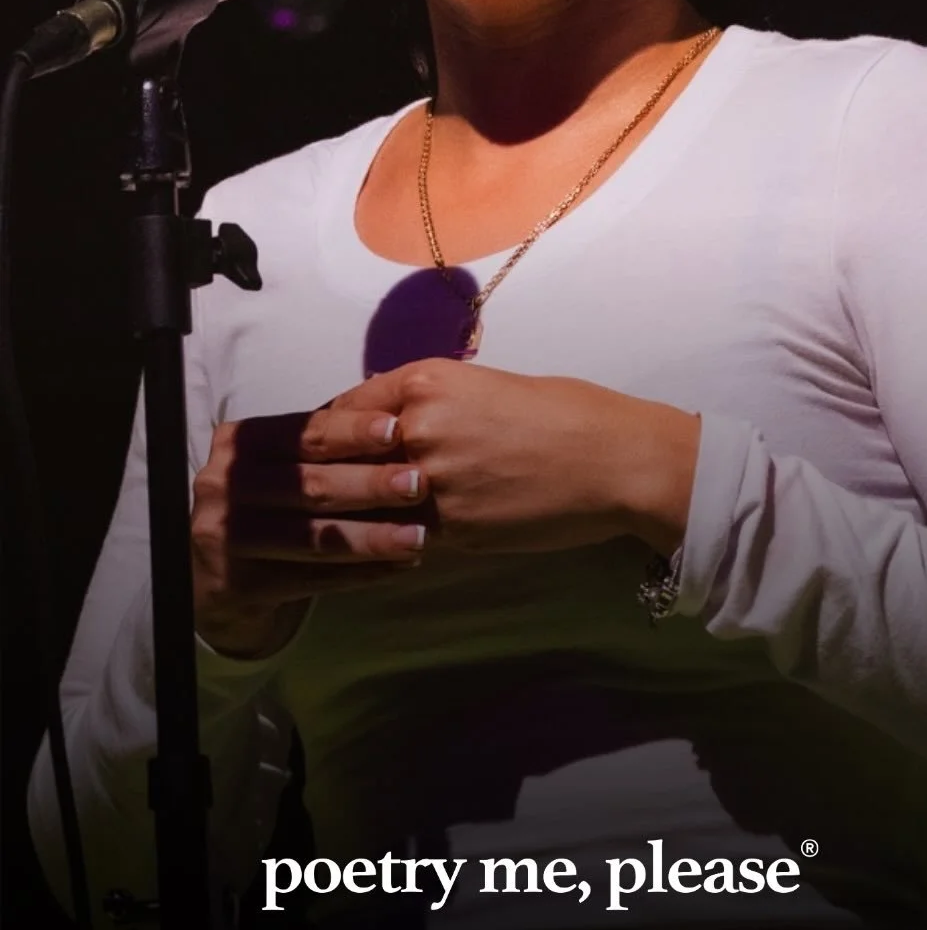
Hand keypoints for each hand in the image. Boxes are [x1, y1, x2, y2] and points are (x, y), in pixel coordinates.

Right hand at [191, 397, 427, 658]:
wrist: (220, 579)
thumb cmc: (271, 508)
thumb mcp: (285, 467)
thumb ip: (325, 447)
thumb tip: (397, 424)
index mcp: (239, 444)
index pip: (303, 434)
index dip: (350, 431)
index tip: (396, 430)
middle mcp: (223, 486)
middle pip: (309, 484)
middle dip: (370, 483)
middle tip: (419, 483)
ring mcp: (224, 538)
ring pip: (313, 537)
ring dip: (372, 536)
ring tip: (418, 536)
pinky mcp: (236, 584)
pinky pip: (310, 579)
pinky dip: (358, 573)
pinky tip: (396, 568)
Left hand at [355, 359, 699, 556]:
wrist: (613, 460)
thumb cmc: (566, 411)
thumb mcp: (489, 385)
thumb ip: (435, 402)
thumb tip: (399, 419)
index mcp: (427, 382)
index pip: (350, 406)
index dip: (333, 428)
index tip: (321, 444)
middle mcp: (418, 428)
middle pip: (344, 457)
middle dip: (329, 473)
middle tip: (310, 489)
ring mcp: (432, 482)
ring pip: (367, 504)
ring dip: (354, 514)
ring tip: (333, 525)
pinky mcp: (452, 528)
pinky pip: (403, 537)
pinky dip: (391, 543)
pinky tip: (383, 548)